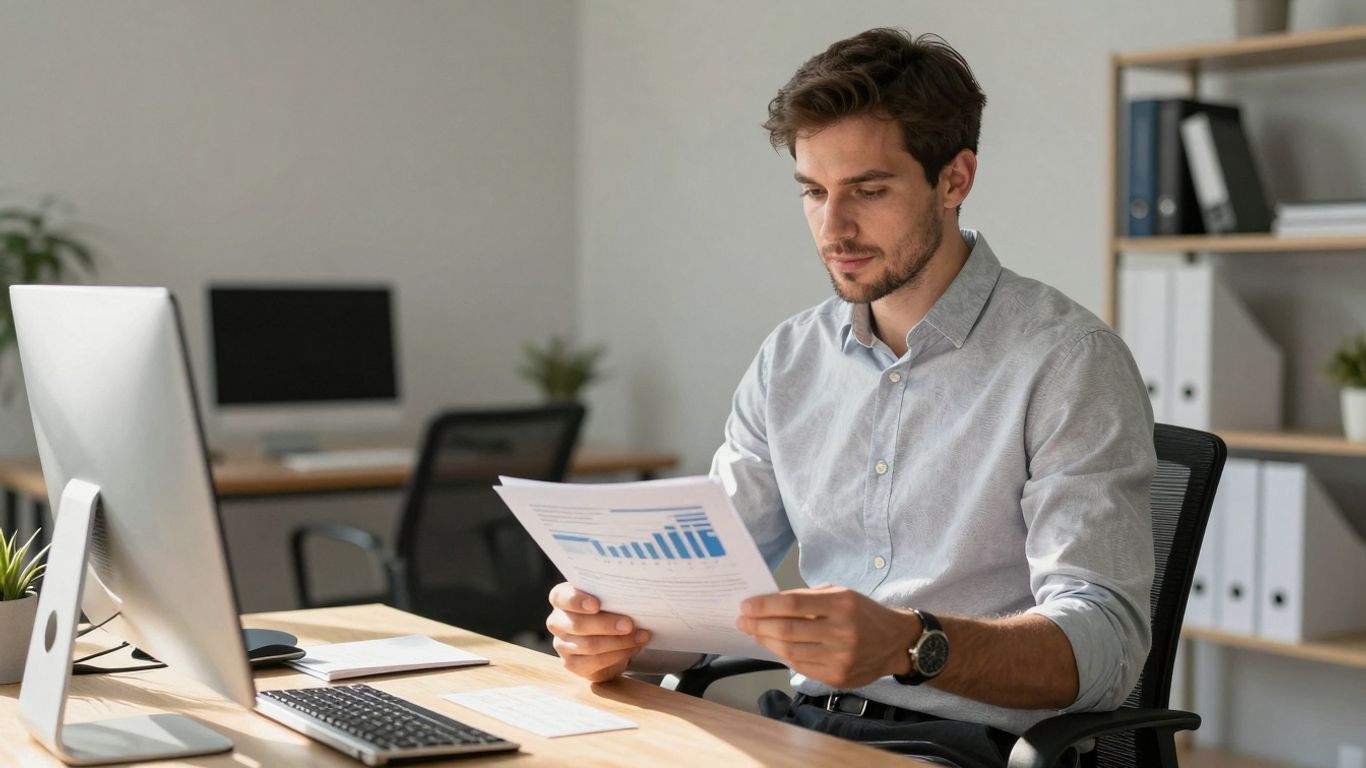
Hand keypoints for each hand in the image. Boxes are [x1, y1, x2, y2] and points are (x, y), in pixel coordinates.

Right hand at [546, 583, 650, 682]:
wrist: (606, 636)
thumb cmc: (606, 609)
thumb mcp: (606, 598)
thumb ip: (610, 595)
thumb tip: (632, 598)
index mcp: (561, 599)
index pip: (560, 597)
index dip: (577, 601)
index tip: (596, 604)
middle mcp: (557, 622)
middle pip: (578, 625)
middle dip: (607, 625)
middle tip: (629, 624)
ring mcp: (562, 645)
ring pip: (589, 646)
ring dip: (619, 642)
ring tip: (640, 636)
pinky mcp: (573, 664)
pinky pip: (596, 662)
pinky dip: (618, 655)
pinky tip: (633, 648)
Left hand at [735, 585, 920, 688]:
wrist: (895, 642)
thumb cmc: (862, 613)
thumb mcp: (840, 594)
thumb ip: (807, 599)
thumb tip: (768, 605)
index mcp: (841, 604)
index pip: (793, 604)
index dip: (765, 606)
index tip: (746, 606)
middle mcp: (841, 632)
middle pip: (787, 630)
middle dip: (758, 625)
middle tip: (742, 621)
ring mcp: (840, 658)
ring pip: (790, 652)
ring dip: (766, 642)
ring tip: (754, 633)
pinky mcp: (837, 677)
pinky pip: (800, 667)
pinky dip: (784, 656)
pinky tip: (775, 647)